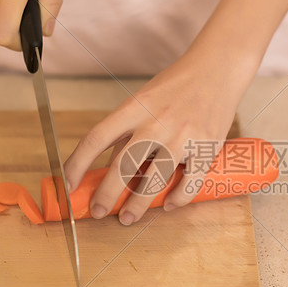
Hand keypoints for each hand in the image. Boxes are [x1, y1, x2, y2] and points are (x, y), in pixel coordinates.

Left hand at [63, 50, 255, 224]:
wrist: (218, 68)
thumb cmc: (177, 84)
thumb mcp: (144, 99)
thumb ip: (128, 130)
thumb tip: (111, 165)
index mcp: (135, 107)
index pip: (96, 138)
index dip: (77, 164)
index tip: (69, 185)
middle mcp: (157, 122)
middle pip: (123, 166)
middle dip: (106, 194)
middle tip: (97, 212)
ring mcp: (183, 137)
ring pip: (154, 181)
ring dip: (137, 205)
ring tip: (128, 218)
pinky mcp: (206, 147)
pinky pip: (189, 183)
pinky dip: (177, 199)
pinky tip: (167, 205)